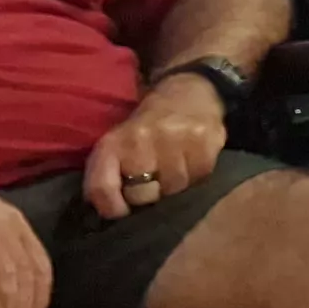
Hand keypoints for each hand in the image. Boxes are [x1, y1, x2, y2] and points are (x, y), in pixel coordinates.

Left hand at [85, 73, 227, 221]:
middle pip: (143, 195)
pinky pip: (199, 178)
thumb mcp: (117, 146)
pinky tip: (191, 162)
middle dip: (148, 195)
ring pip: (174, 189)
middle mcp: (141, 139)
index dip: (111, 207)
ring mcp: (175, 139)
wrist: (188, 94)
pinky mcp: (204, 141)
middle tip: (153, 184)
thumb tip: (108, 213)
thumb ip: (107, 178)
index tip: (121, 211)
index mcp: (113, 143)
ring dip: (174, 187)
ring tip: (173, 171)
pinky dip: (195, 177)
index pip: (103, 187)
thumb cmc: (145, 130)